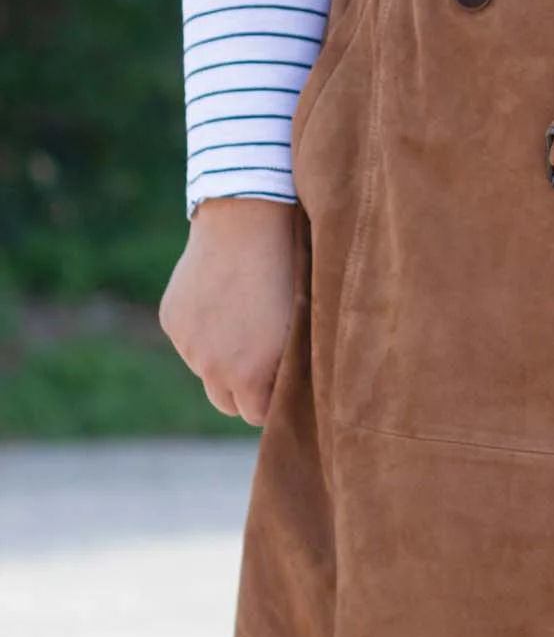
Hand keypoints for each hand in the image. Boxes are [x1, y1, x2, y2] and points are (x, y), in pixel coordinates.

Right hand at [157, 196, 298, 426]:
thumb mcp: (299, 326)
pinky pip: (189, 340)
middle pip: (225, 403)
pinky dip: (202, 331)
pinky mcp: (172, 319)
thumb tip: (291, 395)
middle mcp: (212, 367)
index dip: (271, 403)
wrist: (246, 220)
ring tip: (244, 319)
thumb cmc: (288, 270)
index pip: (256, 416)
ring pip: (205, 369)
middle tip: (264, 362)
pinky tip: (221, 300)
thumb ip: (289, 368)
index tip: (282, 386)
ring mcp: (187, 344)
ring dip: (221, 358)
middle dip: (244, 391)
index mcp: (249, 375)